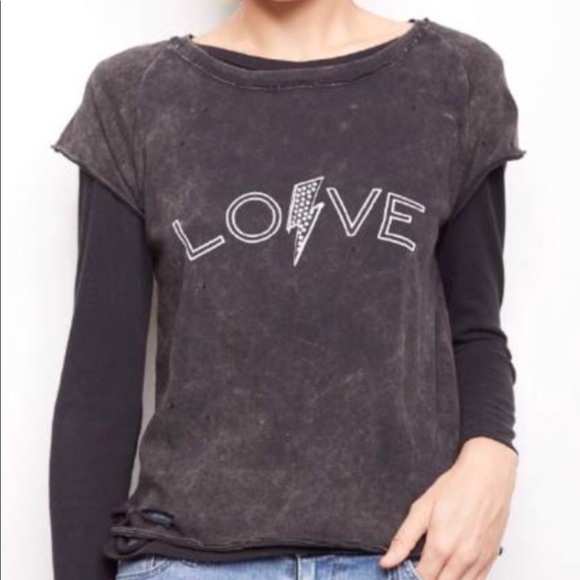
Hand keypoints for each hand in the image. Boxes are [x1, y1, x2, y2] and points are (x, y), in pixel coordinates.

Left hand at [379, 437, 517, 578]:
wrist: (488, 476)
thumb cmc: (456, 487)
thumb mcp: (422, 508)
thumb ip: (404, 539)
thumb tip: (387, 562)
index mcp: (441, 546)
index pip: (421, 579)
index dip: (409, 578)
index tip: (403, 573)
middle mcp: (462, 559)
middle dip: (426, 579)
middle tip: (420, 567)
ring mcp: (478, 562)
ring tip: (434, 569)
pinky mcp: (490, 560)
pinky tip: (451, 572)